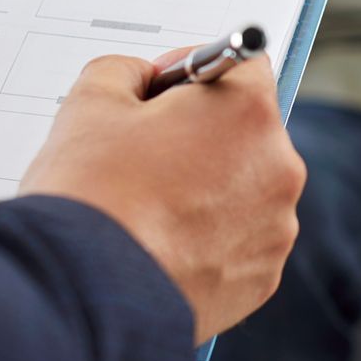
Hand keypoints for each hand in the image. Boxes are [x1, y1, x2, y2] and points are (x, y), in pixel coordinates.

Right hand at [19, 49, 306, 341]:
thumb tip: (142, 82)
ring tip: (148, 208)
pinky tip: (162, 245)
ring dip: (208, 189)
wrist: (81, 294)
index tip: (162, 90)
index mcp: (248, 111)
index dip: (195, 71)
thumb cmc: (90, 196)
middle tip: (143, 155)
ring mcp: (275, 228)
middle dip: (200, 134)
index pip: (244, 65)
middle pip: (245, 132)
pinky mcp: (262, 278)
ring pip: (244, 190)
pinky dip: (209, 239)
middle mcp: (279, 167)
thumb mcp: (91, 101)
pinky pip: (240, 242)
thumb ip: (127, 71)